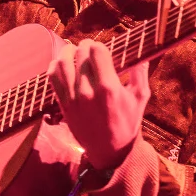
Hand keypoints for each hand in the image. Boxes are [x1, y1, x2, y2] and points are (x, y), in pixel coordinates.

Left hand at [47, 39, 149, 170]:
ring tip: (73, 50)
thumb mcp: (140, 98)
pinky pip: (53, 78)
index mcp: (109, 88)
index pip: (97, 51)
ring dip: (67, 51)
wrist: (110, 150)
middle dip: (85, 46)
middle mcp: (88, 91)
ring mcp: (73, 98)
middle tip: (89, 47)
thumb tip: (142, 52)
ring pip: (63, 62)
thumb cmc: (128, 122)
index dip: (99, 45)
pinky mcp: (63, 105)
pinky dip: (55, 65)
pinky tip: (62, 62)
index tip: (101, 47)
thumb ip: (140, 73)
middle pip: (80, 54)